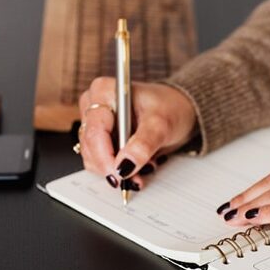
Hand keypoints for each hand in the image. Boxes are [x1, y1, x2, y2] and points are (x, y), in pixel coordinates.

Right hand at [78, 77, 196, 188]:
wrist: (179, 111)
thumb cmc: (170, 108)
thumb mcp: (161, 124)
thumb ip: (143, 144)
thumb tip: (124, 166)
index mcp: (104, 92)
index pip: (95, 131)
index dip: (105, 156)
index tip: (120, 174)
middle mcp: (94, 105)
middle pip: (90, 146)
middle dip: (113, 166)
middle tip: (136, 177)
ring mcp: (95, 122)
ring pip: (92, 157)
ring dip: (116, 170)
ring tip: (143, 168)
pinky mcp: (101, 138)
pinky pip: (100, 161)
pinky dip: (118, 169)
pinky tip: (137, 166)